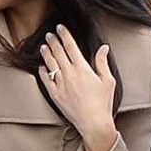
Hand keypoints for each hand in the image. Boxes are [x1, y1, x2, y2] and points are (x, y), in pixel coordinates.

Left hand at [39, 25, 117, 150]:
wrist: (93, 123)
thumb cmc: (103, 103)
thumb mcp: (108, 81)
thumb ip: (103, 62)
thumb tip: (103, 48)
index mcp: (82, 69)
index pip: (70, 46)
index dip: (64, 35)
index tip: (60, 27)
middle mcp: (69, 74)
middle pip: (58, 52)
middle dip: (53, 41)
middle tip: (50, 34)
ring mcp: (60, 84)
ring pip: (50, 64)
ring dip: (46, 53)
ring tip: (44, 46)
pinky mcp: (55, 95)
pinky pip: (45, 80)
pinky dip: (42, 71)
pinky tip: (42, 67)